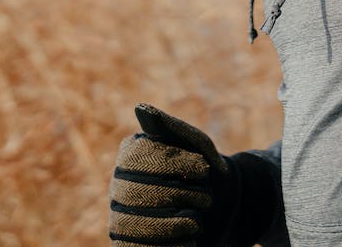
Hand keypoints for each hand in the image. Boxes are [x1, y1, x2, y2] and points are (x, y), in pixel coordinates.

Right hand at [109, 104, 238, 245]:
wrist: (222, 207)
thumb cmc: (204, 170)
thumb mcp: (196, 145)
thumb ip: (170, 128)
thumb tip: (141, 108)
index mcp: (130, 155)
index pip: (141, 157)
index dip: (176, 164)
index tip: (204, 168)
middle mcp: (118, 186)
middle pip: (138, 193)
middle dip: (182, 195)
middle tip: (206, 196)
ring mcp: (121, 218)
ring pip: (137, 225)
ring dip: (178, 224)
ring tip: (197, 219)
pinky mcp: (130, 245)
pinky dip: (173, 246)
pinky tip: (189, 239)